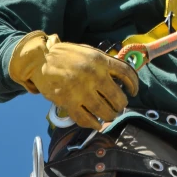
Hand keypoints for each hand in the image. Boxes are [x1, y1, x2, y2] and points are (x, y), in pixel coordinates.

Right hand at [9, 31, 138, 129]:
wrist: (42, 60)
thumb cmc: (68, 56)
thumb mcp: (89, 52)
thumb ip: (105, 63)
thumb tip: (122, 77)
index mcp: (100, 60)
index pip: (127, 74)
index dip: (134, 84)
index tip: (134, 91)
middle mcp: (93, 75)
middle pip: (117, 97)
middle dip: (121, 105)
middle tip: (119, 106)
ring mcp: (81, 90)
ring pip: (104, 111)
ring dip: (110, 116)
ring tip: (110, 115)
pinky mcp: (68, 102)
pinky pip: (85, 119)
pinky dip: (94, 124)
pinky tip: (97, 124)